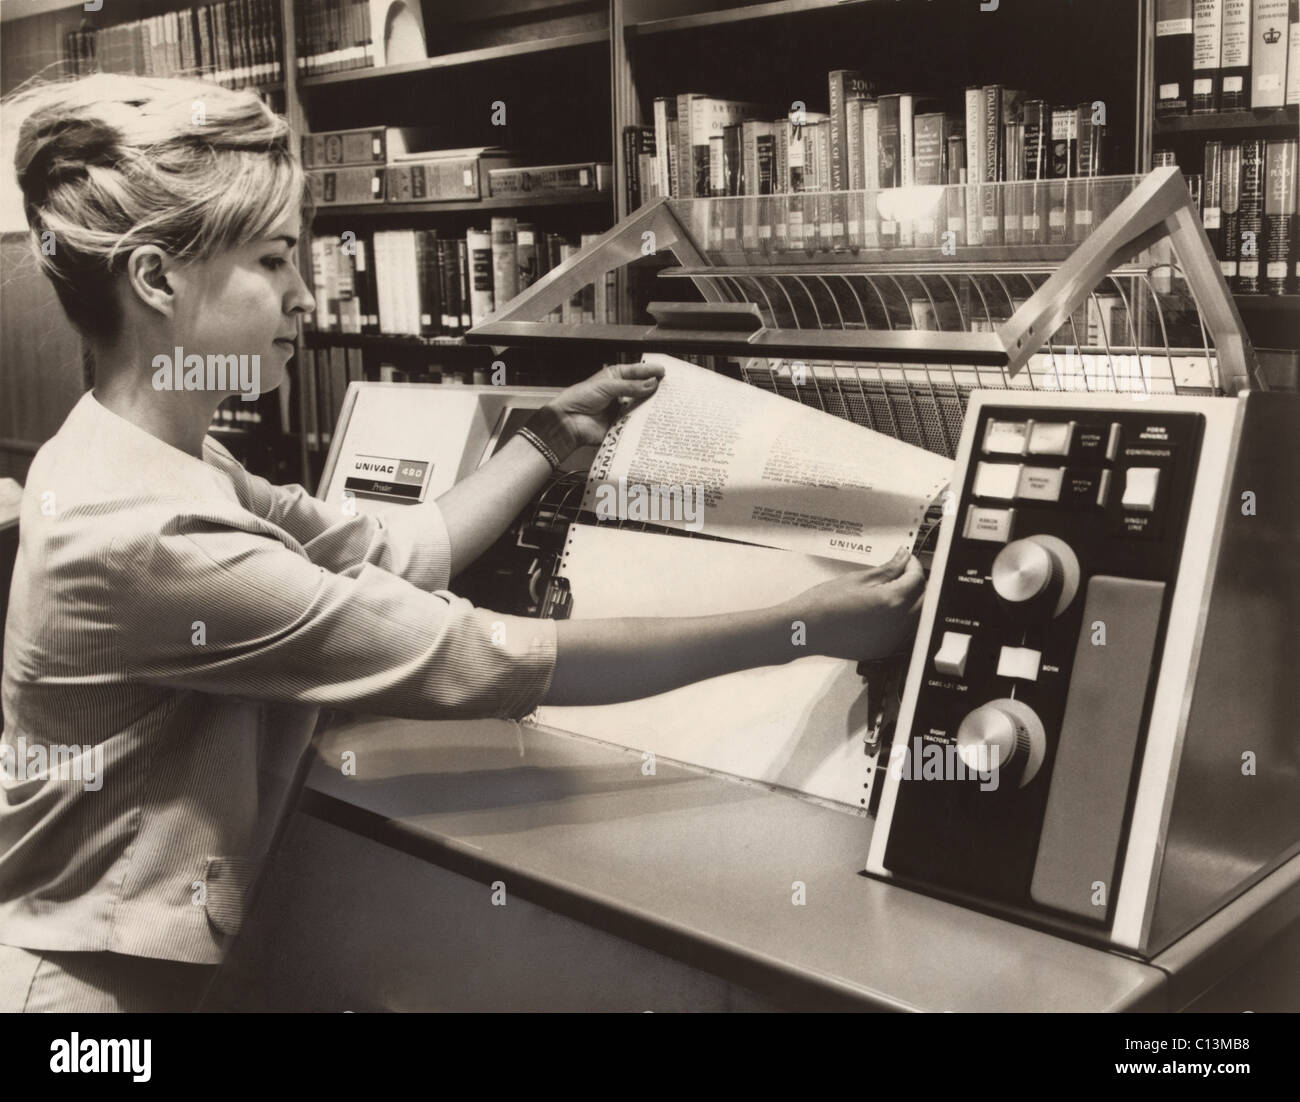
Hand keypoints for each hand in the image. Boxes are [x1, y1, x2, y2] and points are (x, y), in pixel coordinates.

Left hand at [544, 362, 664, 453]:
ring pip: (640, 406)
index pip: (636, 372)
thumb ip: (630, 386)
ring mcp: (621, 409)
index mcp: (614, 378)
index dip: (649, 371)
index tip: (664, 372)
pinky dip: (644, 422)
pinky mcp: (621, 425)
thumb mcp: (607, 387)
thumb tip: (653, 383)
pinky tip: (655, 420)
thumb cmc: (580, 398)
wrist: (568, 422)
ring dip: (651, 406)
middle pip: (641, 389)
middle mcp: (620, 393)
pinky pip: (635, 423)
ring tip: (667, 403)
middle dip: (654, 389)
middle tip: (670, 389)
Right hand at [784, 549, 926, 662]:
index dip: (912, 565)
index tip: (905, 559)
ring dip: (912, 601)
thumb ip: (887, 569)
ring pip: (917, 617)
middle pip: (923, 598)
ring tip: (894, 589)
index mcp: (892, 601)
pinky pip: (904, 632)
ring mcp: (892, 639)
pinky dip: (903, 619)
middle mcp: (897, 623)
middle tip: (901, 572)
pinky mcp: (885, 649)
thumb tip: (903, 558)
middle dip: (916, 583)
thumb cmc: (825, 604)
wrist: (806, 630)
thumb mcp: (858, 578)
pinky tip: (887, 610)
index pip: (917, 578)